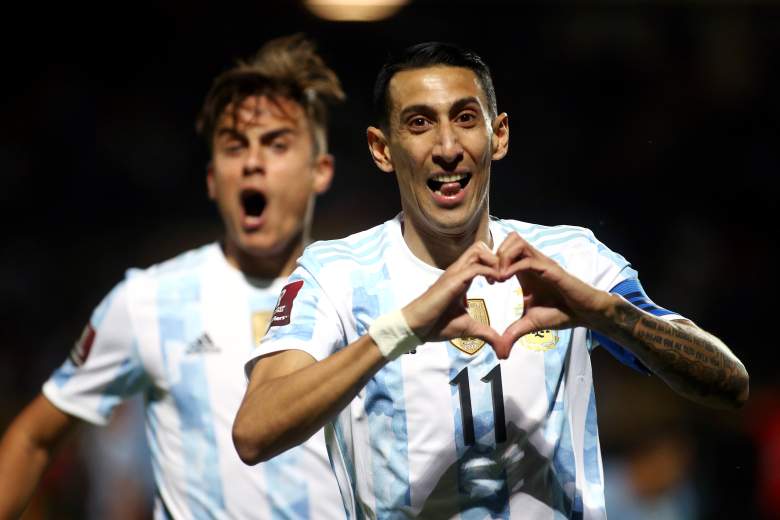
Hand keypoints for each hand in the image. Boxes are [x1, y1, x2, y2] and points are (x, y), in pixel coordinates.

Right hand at [402, 242, 503, 347]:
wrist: (417, 327)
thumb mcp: (468, 328)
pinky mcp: (452, 280)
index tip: (503, 280)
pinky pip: (475, 268)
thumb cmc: (437, 325)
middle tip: (505, 276)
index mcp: (462, 278)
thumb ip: (486, 333)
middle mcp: (458, 271)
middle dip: (498, 258)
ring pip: (478, 250)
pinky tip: (495, 283)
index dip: (495, 264)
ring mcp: (454, 273)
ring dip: (494, 261)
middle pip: (480, 247)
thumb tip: (501, 347)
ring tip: (501, 278)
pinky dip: (490, 271)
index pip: (480, 258)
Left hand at [494, 232, 611, 358]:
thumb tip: (500, 353)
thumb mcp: (530, 323)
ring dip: (503, 256)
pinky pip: (528, 258)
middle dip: (494, 254)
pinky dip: (513, 266)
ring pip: (516, 241)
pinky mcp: (550, 268)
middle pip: (509, 238)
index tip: (486, 281)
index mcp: (525, 270)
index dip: (491, 261)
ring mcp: (541, 263)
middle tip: (490, 276)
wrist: (585, 314)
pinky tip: (505, 280)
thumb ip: (513, 333)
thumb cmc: (560, 313)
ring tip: (497, 277)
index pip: (504, 250)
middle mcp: (532, 262)